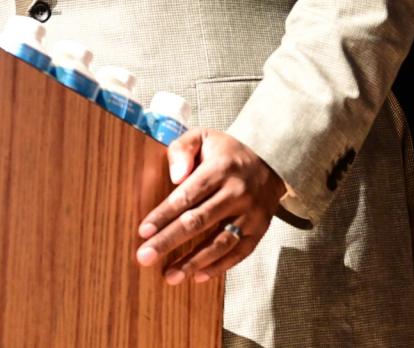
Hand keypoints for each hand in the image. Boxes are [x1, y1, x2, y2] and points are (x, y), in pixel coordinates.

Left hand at [136, 128, 285, 283]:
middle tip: (145, 257)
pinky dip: (218, 267)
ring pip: (219, 243)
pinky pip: (238, 253)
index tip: (143, 231)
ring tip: (169, 276)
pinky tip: (197, 276)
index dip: (164, 215)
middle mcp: (237, 193)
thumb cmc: (225, 151)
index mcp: (220, 169)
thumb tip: (175, 177)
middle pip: (198, 222)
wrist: (270, 161)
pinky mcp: (259, 231)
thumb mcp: (203, 137)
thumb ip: (182, 150)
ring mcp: (250, 215)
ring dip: (193, 262)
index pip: (187, 195)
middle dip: (169, 241)